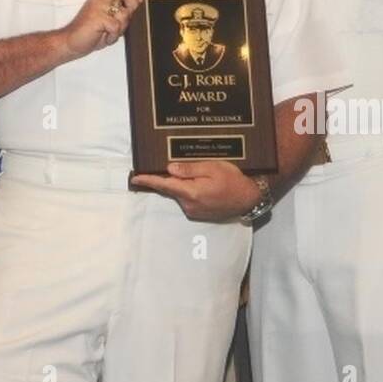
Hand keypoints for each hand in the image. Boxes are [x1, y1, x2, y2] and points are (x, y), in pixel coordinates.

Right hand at [60, 0, 143, 60]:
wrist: (71, 41)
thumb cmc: (89, 31)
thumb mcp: (109, 15)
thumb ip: (120, 7)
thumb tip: (136, 3)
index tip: (136, 1)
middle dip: (133, 4)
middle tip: (126, 14)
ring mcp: (98, 5)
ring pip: (125, 13)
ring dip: (121, 28)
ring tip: (110, 31)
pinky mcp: (97, 17)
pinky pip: (116, 26)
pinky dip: (113, 36)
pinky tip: (105, 36)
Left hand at [130, 161, 262, 221]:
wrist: (248, 198)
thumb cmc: (233, 180)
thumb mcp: (212, 168)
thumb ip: (189, 169)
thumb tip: (169, 169)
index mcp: (190, 192)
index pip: (163, 184)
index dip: (147, 180)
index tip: (134, 178)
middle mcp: (188, 205)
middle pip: (171, 188)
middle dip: (169, 178)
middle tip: (169, 167)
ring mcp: (193, 211)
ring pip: (180, 194)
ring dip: (183, 185)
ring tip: (199, 176)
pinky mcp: (198, 214)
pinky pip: (188, 200)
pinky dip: (189, 191)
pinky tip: (202, 185)